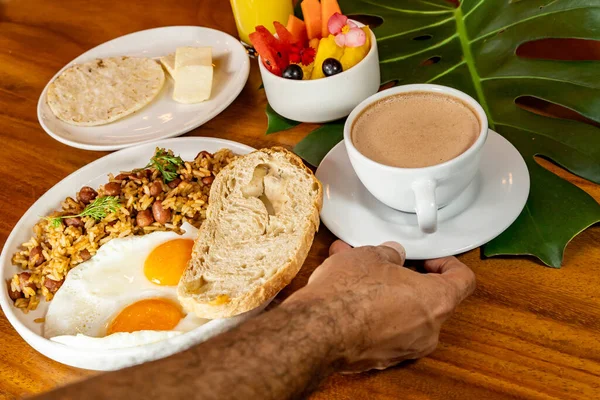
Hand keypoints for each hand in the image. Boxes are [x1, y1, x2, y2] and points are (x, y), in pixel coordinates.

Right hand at [285, 240, 475, 372]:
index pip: (462, 280)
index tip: (431, 260)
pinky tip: (346, 296)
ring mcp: (405, 348)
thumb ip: (389, 255)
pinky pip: (384, 331)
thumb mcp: (371, 256)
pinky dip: (372, 314)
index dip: (448, 264)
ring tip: (356, 273)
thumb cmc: (350, 295)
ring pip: (403, 315)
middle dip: (406, 278)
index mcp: (436, 300)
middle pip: (430, 299)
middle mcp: (427, 330)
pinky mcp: (381, 358)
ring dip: (385, 294)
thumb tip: (390, 256)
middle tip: (387, 264)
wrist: (320, 330)